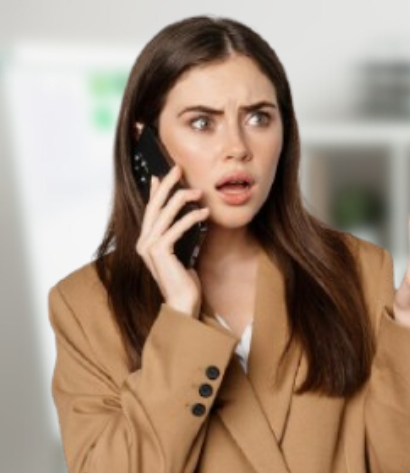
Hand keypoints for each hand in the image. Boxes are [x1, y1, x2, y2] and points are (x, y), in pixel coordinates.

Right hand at [136, 165, 207, 317]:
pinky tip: (204, 213)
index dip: (156, 191)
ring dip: (183, 199)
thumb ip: (179, 235)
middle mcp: (143, 242)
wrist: (183, 302)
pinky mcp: (159, 253)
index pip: (150, 210)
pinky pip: (176, 229)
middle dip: (167, 185)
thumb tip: (188, 215)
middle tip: (179, 169)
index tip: (162, 175)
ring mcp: (149, 247)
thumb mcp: (182, 251)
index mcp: (146, 241)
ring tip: (199, 192)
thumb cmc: (184, 279)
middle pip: (154, 206)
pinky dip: (190, 218)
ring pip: (165, 214)